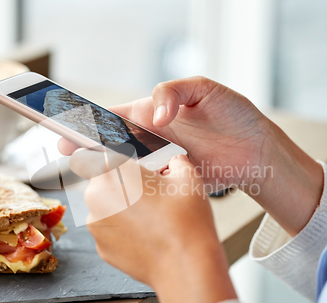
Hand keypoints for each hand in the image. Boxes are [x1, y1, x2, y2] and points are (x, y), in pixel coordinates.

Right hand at [60, 76, 267, 190]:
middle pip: (112, 142)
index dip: (91, 121)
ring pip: (125, 165)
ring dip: (106, 168)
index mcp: (154, 112)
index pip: (114, 115)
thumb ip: (174, 91)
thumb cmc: (234, 114)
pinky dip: (131, 186)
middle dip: (88, 147)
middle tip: (69, 152)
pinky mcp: (171, 179)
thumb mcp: (204, 89)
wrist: (257, 149)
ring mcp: (160, 159)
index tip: (70, 127)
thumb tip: (156, 114)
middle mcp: (152, 136)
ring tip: (88, 171)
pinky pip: (146, 184)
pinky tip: (119, 189)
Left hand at [69, 149, 236, 302]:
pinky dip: (123, 230)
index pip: (93, 156)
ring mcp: (97, 225)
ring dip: (121, 207)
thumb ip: (175, 161)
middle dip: (121, 183)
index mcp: (113, 172)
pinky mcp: (102, 248)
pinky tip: (147, 233)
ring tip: (151, 215)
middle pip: (102, 182)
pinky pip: (109, 230)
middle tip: (147, 191)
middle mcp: (96, 197)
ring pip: (105, 207)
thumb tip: (174, 162)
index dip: (108, 158)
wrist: (186, 266)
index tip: (120, 164)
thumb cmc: (185, 220)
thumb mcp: (187, 177)